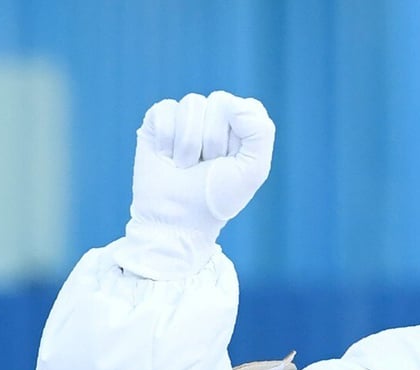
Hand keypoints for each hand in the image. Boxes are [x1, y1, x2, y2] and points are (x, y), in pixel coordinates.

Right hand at [131, 90, 274, 241]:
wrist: (177, 218)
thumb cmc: (217, 196)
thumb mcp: (253, 169)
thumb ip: (260, 131)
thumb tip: (231, 103)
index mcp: (242, 126)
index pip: (247, 107)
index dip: (239, 135)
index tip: (232, 160)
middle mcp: (215, 115)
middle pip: (220, 101)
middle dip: (214, 140)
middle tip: (207, 165)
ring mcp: (186, 116)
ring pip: (192, 104)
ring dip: (189, 144)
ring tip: (186, 165)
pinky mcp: (158, 118)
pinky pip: (165, 110)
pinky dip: (166, 141)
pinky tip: (166, 157)